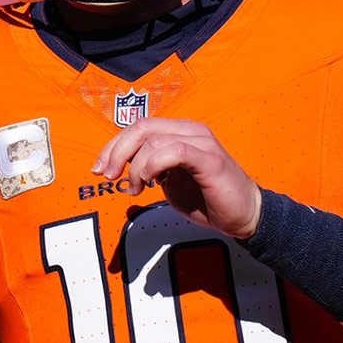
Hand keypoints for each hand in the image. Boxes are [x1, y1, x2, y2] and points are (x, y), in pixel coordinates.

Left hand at [93, 117, 261, 238]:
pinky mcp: (209, 158)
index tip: (98, 168)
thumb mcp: (170, 180)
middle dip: (117, 152)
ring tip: (137, 189)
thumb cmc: (208, 198)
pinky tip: (153, 182)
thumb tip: (122, 166)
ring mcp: (200, 141)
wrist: (244, 215)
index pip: (138, 127)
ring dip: (136, 167)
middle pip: (141, 127)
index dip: (113, 145)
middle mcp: (189, 130)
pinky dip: (154, 165)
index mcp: (179, 132)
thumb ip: (150, 167)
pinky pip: (175, 151)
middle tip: (109, 176)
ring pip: (153, 139)